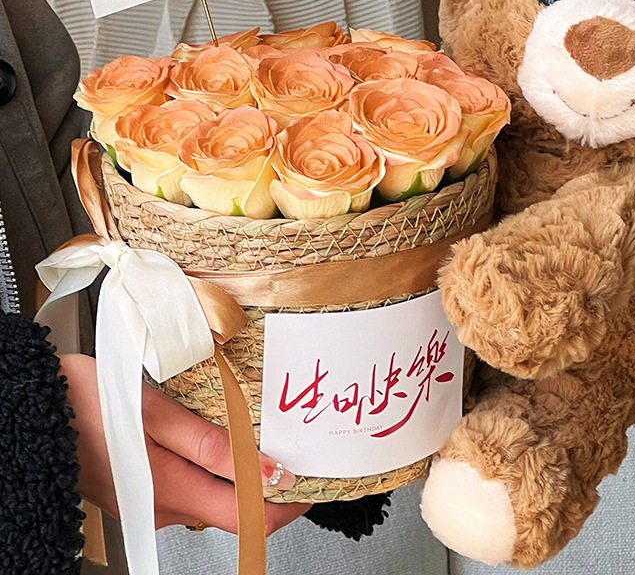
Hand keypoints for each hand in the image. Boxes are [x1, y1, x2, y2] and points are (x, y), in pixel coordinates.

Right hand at [60, 353, 307, 533]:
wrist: (32, 407)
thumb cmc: (84, 402)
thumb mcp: (153, 414)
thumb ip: (211, 444)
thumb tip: (268, 469)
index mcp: (172, 491)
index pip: (250, 516)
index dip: (289, 502)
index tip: (316, 476)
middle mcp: (166, 505)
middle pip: (236, 506)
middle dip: (273, 482)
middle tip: (300, 444)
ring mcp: (153, 499)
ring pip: (215, 493)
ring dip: (246, 469)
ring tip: (268, 431)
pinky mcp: (144, 485)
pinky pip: (193, 482)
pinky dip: (217, 464)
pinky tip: (224, 435)